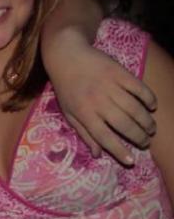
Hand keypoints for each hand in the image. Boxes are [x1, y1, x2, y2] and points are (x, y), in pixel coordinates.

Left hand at [51, 42, 156, 164]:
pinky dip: (149, 99)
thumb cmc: (66, 88)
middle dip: (139, 137)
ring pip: (135, 109)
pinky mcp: (119, 72)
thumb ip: (84, 133)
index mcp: (83, 113)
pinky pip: (139, 88)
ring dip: (147, 122)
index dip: (119, 151)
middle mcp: (97, 101)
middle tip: (146, 142)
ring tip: (151, 129)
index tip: (131, 161)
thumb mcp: (69, 112)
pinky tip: (152, 106)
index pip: (104, 137)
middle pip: (124, 124)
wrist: (67, 56)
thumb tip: (98, 154)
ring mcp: (109, 86)